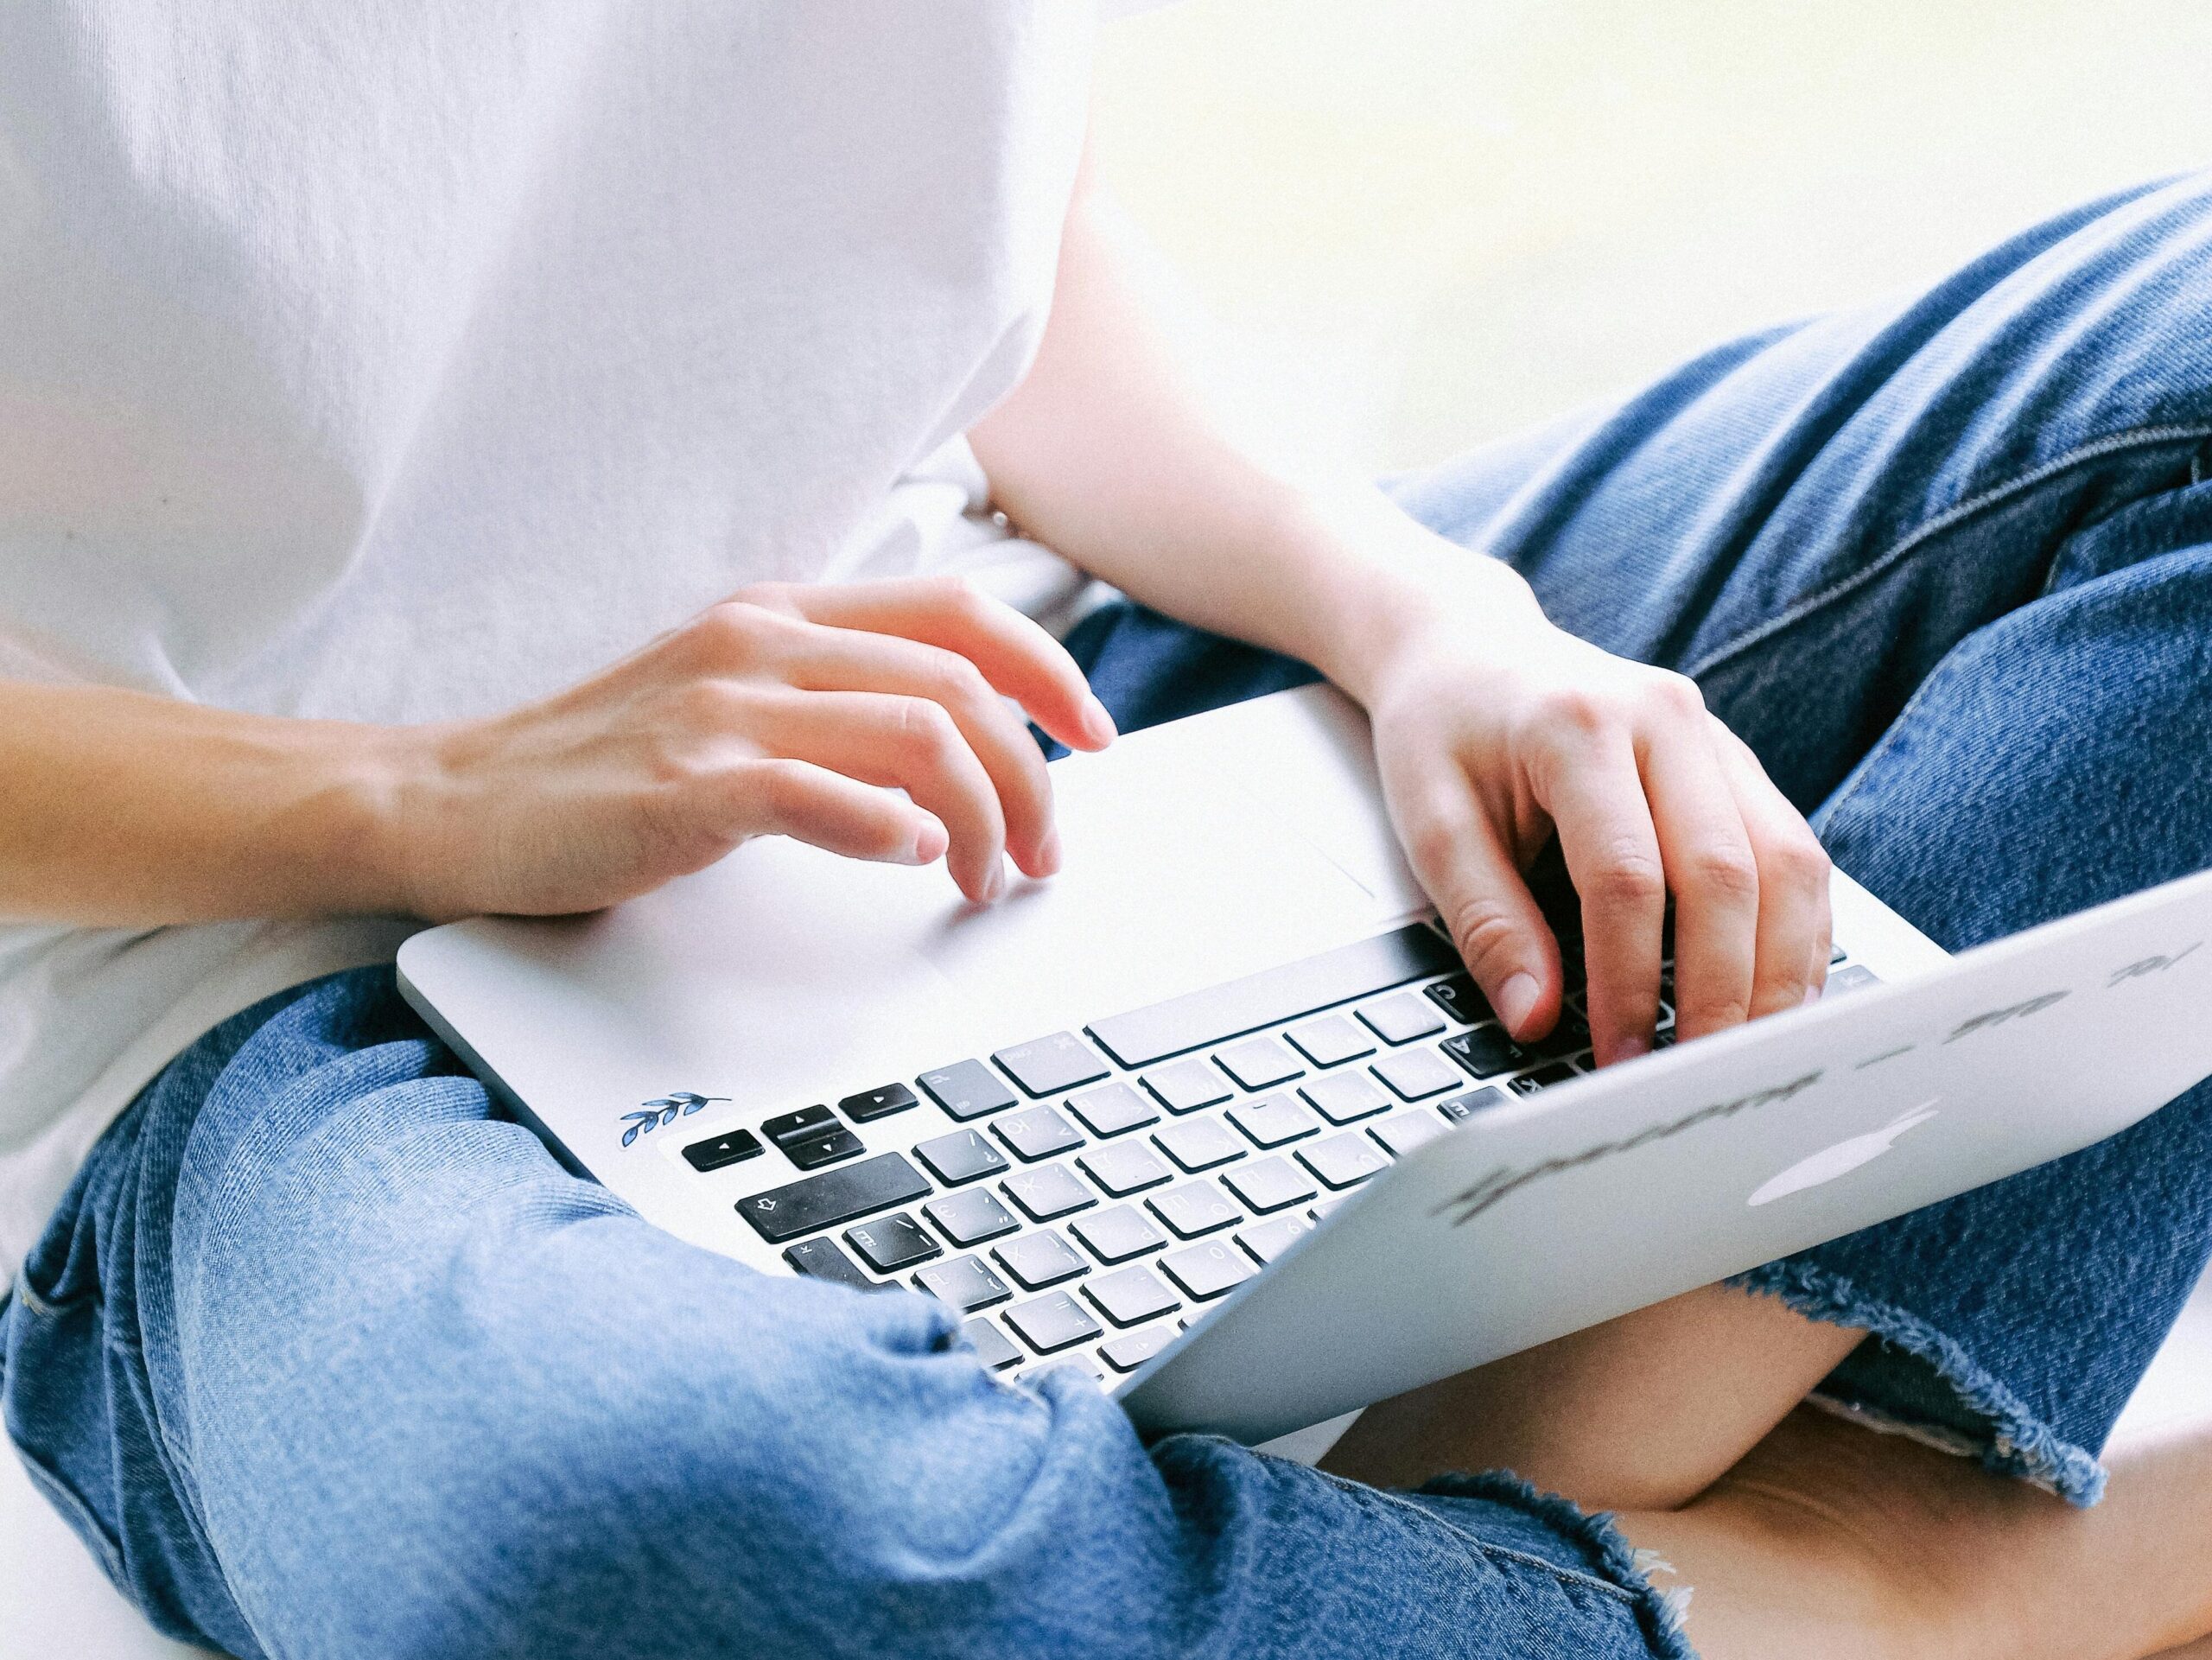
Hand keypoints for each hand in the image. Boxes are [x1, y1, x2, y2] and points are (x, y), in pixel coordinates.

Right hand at [390, 577, 1115, 919]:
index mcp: (780, 615)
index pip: (959, 613)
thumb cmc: (599, 767)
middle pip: (960, 682)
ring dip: (983, 818)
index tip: (1095, 735)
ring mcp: (719, 710)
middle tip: (1048, 850)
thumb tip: (954, 742)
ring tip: (988, 880)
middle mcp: (760, 643)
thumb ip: (829, 700)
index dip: (1049, 669)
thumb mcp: (729, 702)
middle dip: (1034, 774)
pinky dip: (889, 829)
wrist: (448, 800)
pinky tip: (918, 859)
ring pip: (915, 735)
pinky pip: (817, 795)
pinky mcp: (681, 785)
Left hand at [1363, 602, 1830, 1065]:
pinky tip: (1773, 993)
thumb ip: (1486, 920)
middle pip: (1729, 873)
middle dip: (1722, 990)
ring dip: (1780, 969)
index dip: (1630, 980)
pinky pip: (1793, 851)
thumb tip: (1535, 1017)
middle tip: (1696, 1075)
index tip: (1617, 1057)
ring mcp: (1713, 736)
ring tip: (1750, 1052)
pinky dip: (1794, 932)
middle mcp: (1665, 719)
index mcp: (1579, 724)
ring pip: (1787, 861)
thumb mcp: (1431, 820)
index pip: (1627, 876)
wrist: (1468, 646)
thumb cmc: (1443, 729)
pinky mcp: (1735, 761)